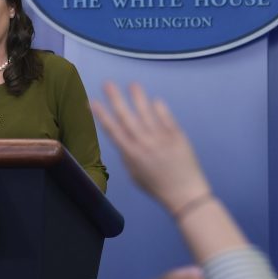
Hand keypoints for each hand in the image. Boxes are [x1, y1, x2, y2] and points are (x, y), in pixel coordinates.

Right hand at [90, 82, 210, 213]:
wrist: (185, 195)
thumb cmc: (156, 186)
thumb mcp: (134, 173)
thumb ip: (127, 154)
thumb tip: (124, 137)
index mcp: (130, 154)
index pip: (112, 130)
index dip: (101, 115)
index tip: (91, 101)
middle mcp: (144, 144)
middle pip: (126, 117)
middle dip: (115, 99)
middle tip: (107, 83)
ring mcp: (161, 139)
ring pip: (147, 114)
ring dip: (138, 98)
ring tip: (132, 84)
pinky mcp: (177, 137)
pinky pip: (167, 119)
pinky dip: (160, 109)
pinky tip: (155, 100)